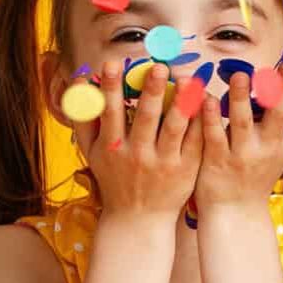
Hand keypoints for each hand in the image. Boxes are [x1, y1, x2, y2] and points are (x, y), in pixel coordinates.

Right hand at [72, 57, 201, 218]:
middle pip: (147, 118)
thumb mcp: (91, 154)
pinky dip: (200, 120)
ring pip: (175, 128)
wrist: (138, 219)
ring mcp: (164, 163)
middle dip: (152, 91)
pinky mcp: (186, 170)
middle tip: (159, 67)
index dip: (110, 87)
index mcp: (112, 148)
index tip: (112, 63)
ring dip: (183, 102)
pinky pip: (195, 141)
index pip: (110, 112)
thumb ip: (84, 119)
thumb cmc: (113, 178)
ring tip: (189, 78)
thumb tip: (77, 84)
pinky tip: (204, 100)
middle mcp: (137, 155)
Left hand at [193, 63, 282, 209]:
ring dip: (241, 98)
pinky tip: (206, 98)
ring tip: (240, 74)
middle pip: (280, 114)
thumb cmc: (262, 173)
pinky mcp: (218, 162)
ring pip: (243, 123)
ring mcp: (244, 155)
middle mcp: (270, 146)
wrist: (236, 211)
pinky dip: (210, 118)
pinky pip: (214, 136)